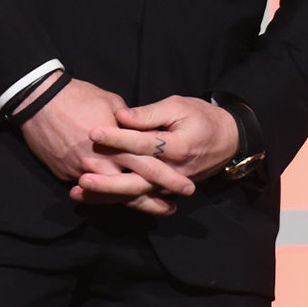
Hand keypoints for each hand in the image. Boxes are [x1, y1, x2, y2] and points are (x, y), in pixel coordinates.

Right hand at [20, 77, 195, 213]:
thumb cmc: (78, 97)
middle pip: (133, 187)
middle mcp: (102, 161)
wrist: (39, 102)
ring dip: (134, 204)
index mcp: (118, 142)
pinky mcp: (67, 175)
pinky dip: (106, 197)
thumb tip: (142, 131)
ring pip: (112, 195)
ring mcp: (82, 171)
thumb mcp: (111, 102)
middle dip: (155, 200)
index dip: (168, 178)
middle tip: (174, 208)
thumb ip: (130, 121)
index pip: (149, 165)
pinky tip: (120, 200)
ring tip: (154, 210)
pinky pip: (91, 190)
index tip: (185, 186)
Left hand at [73, 95, 240, 210]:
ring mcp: (169, 185)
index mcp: (177, 146)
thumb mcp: (178, 107)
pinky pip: (139, 198)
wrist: (228, 140)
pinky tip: (92, 198)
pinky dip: (115, 199)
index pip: (143, 143)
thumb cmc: (201, 118)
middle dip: (108, 180)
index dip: (118, 137)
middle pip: (137, 180)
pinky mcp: (164, 190)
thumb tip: (121, 116)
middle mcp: (173, 171)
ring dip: (106, 195)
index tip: (93, 132)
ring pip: (135, 194)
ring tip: (79, 191)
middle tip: (81, 176)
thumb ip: (149, 114)